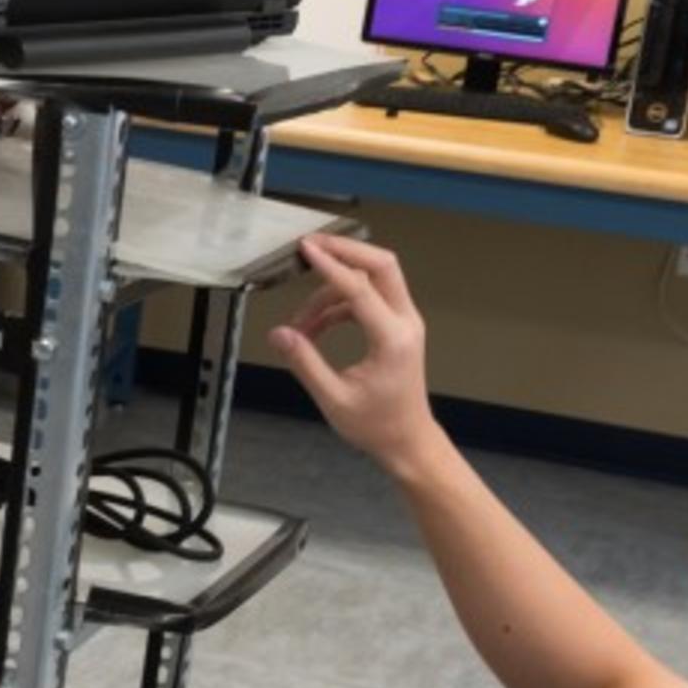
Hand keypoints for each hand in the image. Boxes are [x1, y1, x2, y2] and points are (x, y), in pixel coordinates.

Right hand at [265, 234, 442, 477]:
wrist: (408, 441)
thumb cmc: (375, 426)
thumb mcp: (333, 399)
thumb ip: (305, 363)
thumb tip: (279, 333)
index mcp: (392, 339)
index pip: (359, 289)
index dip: (329, 266)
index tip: (305, 249)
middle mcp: (406, 322)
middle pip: (381, 265)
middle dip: (345, 251)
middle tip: (310, 247)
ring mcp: (406, 321)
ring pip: (374, 279)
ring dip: (334, 287)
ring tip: (301, 321)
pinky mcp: (399, 326)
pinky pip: (370, 297)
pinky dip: (341, 302)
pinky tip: (316, 326)